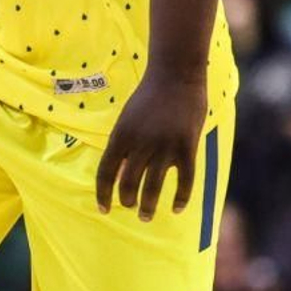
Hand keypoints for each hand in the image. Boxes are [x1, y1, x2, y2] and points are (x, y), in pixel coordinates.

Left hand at [95, 71, 207, 220]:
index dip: (103, 195)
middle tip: (131, 208)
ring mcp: (164, 146)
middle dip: (127, 202)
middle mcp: (140, 143)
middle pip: (127, 184)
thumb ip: (124, 146)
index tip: (104, 209)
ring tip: (146, 217)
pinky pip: (184, 181)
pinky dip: (180, 198)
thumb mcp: (128, 119)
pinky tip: (176, 209)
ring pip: (152, 188)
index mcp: (121, 135)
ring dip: (147, 207)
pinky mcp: (187, 147)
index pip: (105, 173)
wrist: (176, 74)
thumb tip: (120, 177)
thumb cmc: (150, 97)